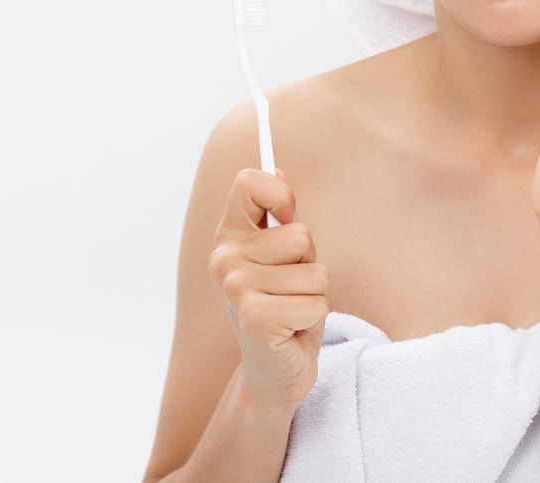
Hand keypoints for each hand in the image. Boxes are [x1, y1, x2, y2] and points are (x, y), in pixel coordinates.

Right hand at [207, 167, 328, 408]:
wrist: (276, 371)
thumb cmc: (285, 307)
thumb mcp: (286, 257)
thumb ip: (281, 215)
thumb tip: (276, 169)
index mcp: (229, 237)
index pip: (250, 183)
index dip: (280, 194)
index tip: (286, 218)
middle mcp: (224, 259)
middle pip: (300, 234)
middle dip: (311, 264)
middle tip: (292, 289)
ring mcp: (235, 288)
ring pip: (315, 272)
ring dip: (315, 295)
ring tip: (293, 311)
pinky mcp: (254, 318)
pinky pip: (315, 303)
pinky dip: (315, 318)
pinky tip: (292, 331)